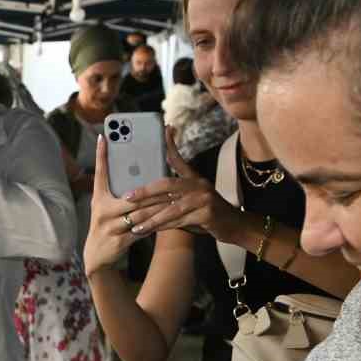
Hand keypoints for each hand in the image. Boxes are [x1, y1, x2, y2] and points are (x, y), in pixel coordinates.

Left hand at [117, 128, 246, 242]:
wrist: (233, 225)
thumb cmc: (207, 212)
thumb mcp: (193, 196)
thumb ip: (175, 190)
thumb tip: (151, 189)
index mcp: (193, 179)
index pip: (178, 159)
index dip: (170, 144)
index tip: (164, 130)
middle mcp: (199, 186)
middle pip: (167, 185)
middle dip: (144, 192)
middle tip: (127, 198)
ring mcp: (204, 199)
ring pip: (170, 208)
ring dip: (150, 218)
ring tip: (133, 224)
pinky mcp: (207, 214)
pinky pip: (179, 221)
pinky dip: (162, 227)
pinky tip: (148, 230)